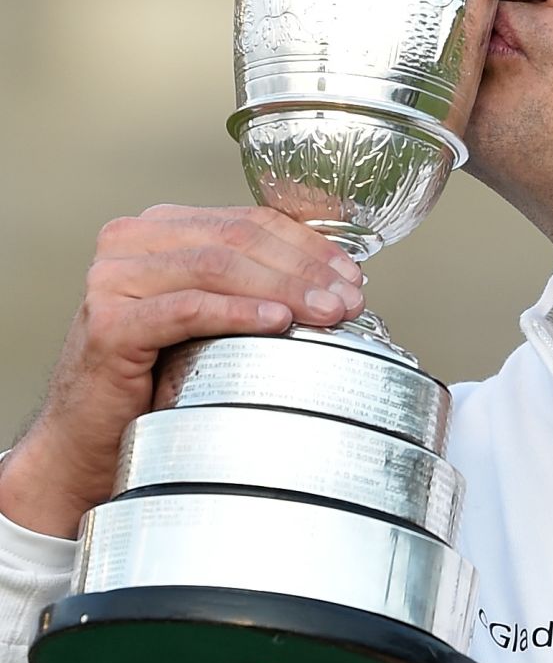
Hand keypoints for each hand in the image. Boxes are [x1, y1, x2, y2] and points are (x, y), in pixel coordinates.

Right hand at [0, 205, 365, 538]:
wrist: (90, 440)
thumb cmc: (156, 380)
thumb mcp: (210, 319)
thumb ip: (251, 284)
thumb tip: (334, 279)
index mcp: (160, 230)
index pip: (249, 221)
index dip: (309, 245)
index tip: (352, 277)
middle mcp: (131, 241)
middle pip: (238, 239)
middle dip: (305, 268)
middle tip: (350, 300)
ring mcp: (113, 278)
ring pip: (218, 267)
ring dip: (284, 288)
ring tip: (328, 313)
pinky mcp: (109, 323)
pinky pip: (188, 308)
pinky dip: (239, 312)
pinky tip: (279, 322)